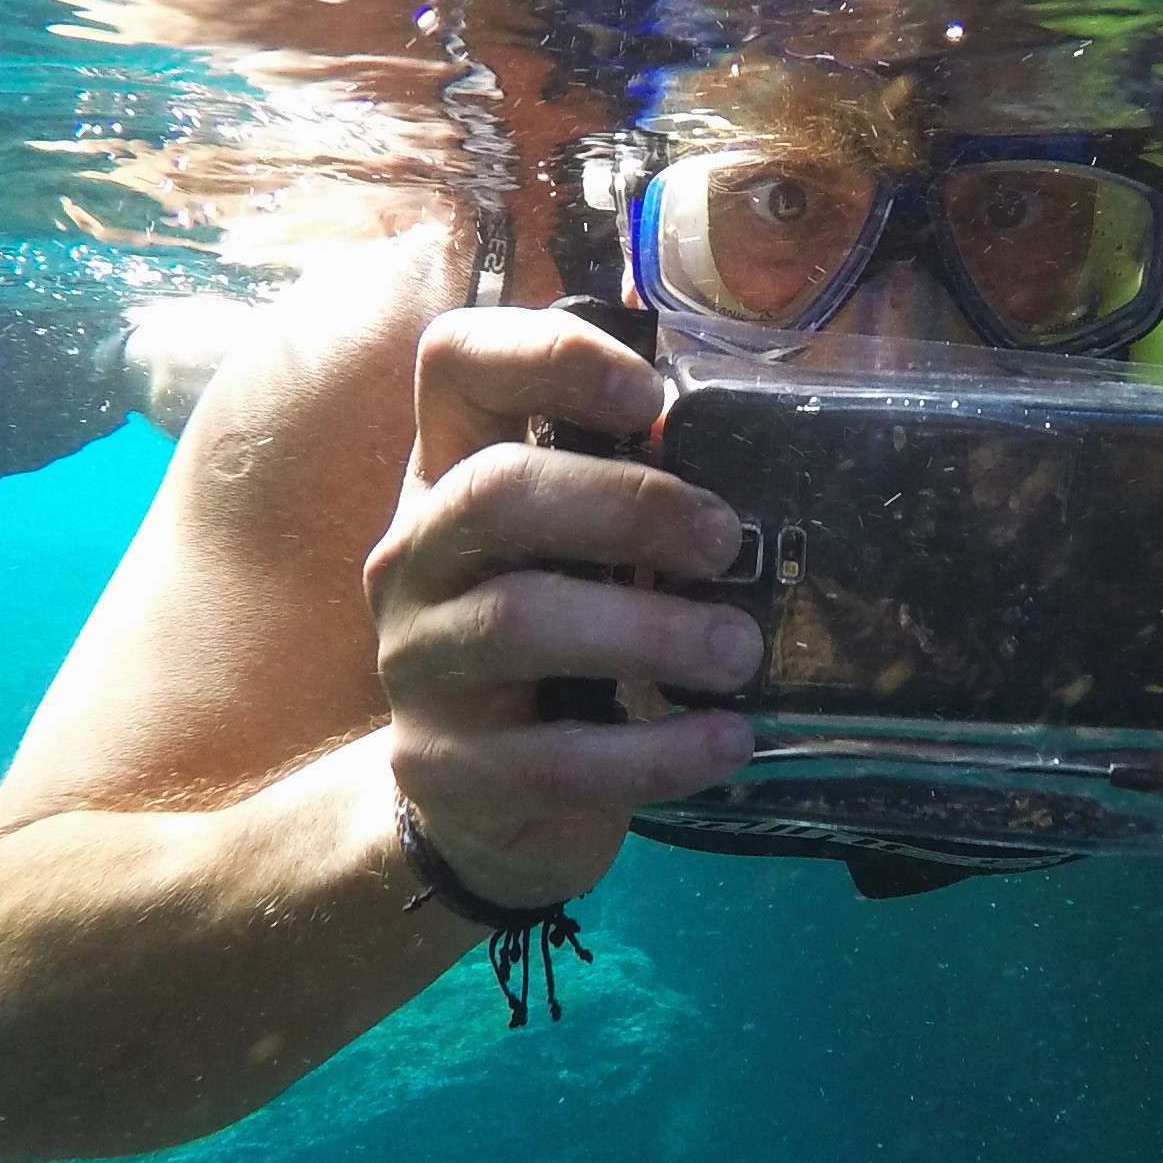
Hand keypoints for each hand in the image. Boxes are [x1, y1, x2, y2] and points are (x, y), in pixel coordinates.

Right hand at [366, 307, 758, 910]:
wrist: (481, 807)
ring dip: (651, 632)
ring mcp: (417, 662)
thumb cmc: (556, 652)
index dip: (548, 355)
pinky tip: (724, 741)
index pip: (456, 364)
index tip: (651, 396)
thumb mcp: (577, 559)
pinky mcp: (442, 767)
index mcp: (450, 476)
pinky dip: (655, 750)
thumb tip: (748, 464)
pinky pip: (554, 755)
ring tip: (740, 653)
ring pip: (520, 621)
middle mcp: (414, 557)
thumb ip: (627, 504)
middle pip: (494, 491)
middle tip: (721, 541)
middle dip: (626, 507)